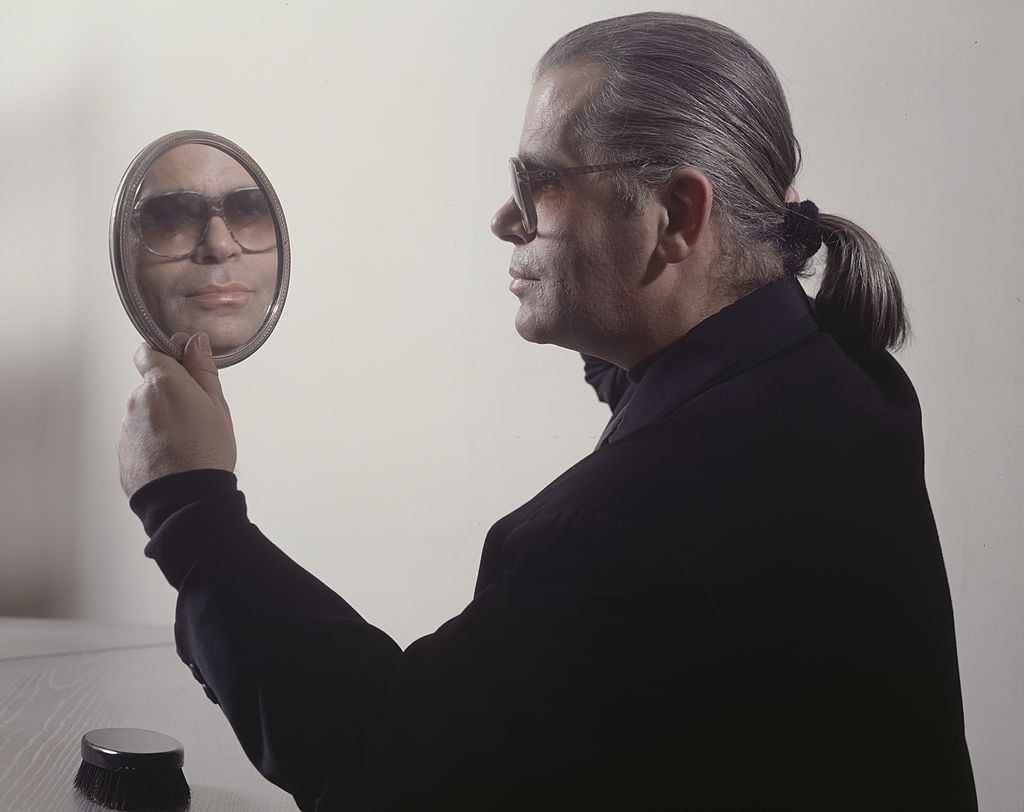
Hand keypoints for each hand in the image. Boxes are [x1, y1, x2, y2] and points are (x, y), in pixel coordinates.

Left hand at [118, 331, 236, 498]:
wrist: (187, 499)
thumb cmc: (206, 452)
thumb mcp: (216, 405)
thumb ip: (202, 370)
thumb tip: (196, 342)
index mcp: (161, 383)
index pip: (148, 351)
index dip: (166, 354)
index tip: (183, 364)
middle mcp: (137, 401)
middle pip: (150, 385)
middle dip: (169, 393)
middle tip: (195, 413)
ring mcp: (127, 427)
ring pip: (145, 412)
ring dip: (161, 418)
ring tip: (186, 441)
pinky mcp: (123, 451)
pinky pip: (139, 436)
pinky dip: (153, 440)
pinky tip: (173, 455)